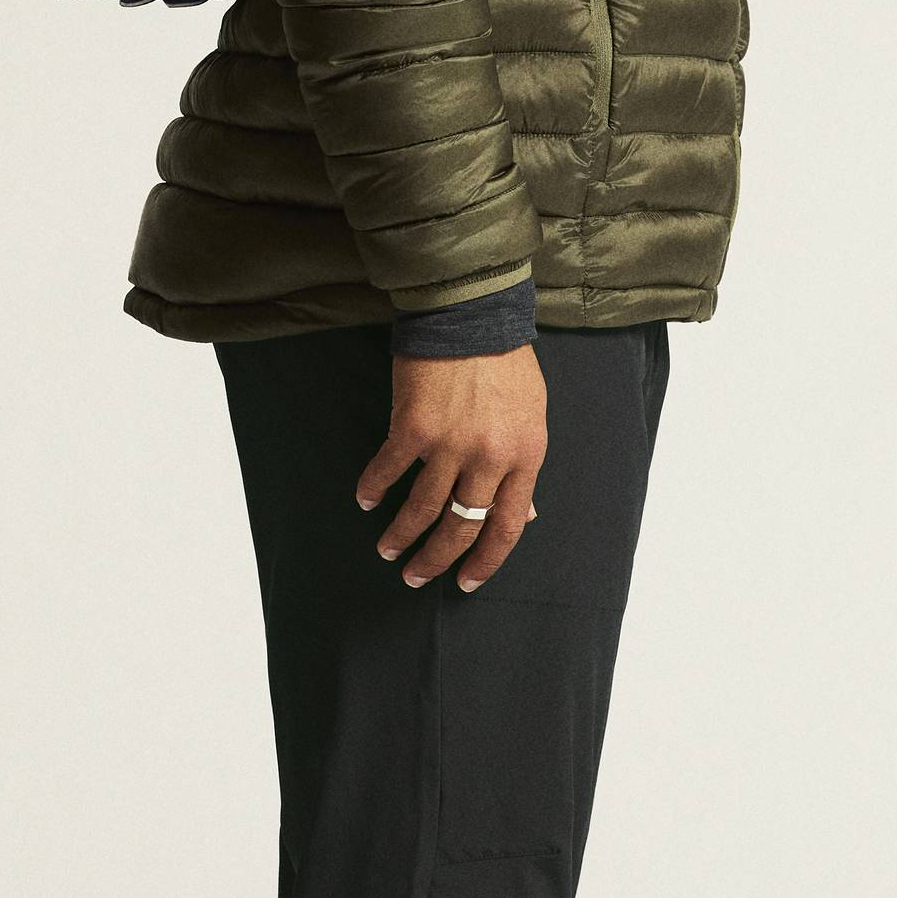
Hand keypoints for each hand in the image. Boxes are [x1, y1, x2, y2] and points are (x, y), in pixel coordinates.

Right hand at [359, 348, 546, 592]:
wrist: (472, 315)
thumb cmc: (506, 362)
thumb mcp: (531, 416)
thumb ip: (522, 465)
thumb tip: (524, 514)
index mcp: (525, 457)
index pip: (507, 527)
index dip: (486, 560)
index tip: (467, 582)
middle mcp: (489, 458)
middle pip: (462, 527)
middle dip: (436, 560)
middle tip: (416, 577)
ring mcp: (450, 445)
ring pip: (423, 509)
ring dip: (402, 536)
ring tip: (388, 551)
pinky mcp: (413, 428)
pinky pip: (389, 470)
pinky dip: (374, 488)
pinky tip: (365, 500)